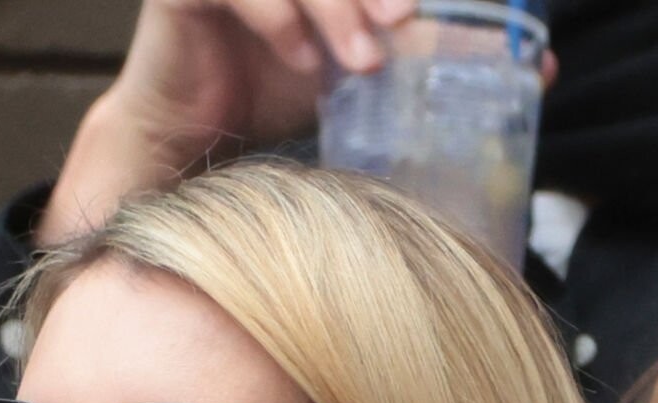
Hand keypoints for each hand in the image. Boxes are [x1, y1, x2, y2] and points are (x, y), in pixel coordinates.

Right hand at [39, 0, 411, 243]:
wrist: (186, 134)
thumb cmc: (264, 93)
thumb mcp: (343, 62)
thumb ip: (390, 40)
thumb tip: (471, 45)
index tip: (416, 13)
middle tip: (400, 21)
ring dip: (335, 6)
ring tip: (361, 60)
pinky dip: (280, 19)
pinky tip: (302, 63)